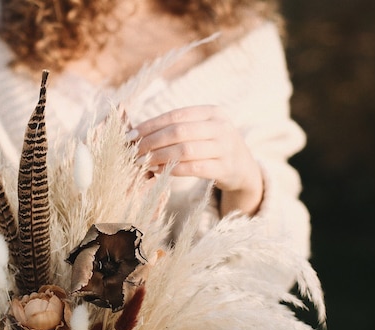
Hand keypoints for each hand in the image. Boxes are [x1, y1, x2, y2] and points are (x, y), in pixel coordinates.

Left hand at [131, 105, 262, 215]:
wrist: (244, 168)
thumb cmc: (213, 147)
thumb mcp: (202, 130)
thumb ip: (178, 128)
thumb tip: (139, 131)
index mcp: (212, 112)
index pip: (175, 116)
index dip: (151, 125)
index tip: (130, 135)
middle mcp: (220, 126)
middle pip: (179, 132)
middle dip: (152, 142)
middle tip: (133, 152)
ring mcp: (225, 147)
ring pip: (185, 150)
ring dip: (160, 156)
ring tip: (143, 162)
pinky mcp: (225, 168)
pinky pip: (194, 168)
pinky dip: (173, 170)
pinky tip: (159, 171)